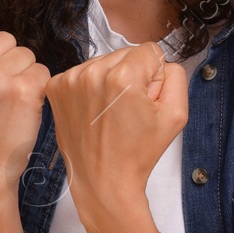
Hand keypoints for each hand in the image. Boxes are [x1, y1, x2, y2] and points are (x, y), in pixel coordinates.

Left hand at [45, 42, 188, 199]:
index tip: (146, 100)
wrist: (103, 181)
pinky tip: (95, 112)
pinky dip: (91, 88)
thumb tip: (160, 61)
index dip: (155, 77)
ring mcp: (70, 80)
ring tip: (111, 113)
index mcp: (123, 77)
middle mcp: (92, 72)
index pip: (150, 51)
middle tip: (129, 110)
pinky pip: (83, 72)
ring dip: (111, 81)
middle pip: (125, 54)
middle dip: (133, 76)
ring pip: (104, 62)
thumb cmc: (137, 153)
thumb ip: (175, 75)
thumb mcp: (177, 114)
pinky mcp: (56, 87)